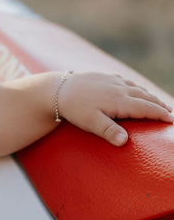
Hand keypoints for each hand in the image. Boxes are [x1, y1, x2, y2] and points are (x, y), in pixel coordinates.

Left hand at [56, 71, 172, 145]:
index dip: (159, 114)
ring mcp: (112, 81)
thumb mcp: (91, 123)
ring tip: (157, 102)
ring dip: (148, 95)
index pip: (145, 108)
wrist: (58, 89)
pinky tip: (134, 88)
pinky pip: (125, 81)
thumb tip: (125, 142)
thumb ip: (109, 131)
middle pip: (144, 96)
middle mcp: (119, 89)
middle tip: (169, 112)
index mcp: (120, 101)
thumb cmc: (75, 108)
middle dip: (158, 104)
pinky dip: (134, 86)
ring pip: (136, 88)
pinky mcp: (104, 77)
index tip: (171, 120)